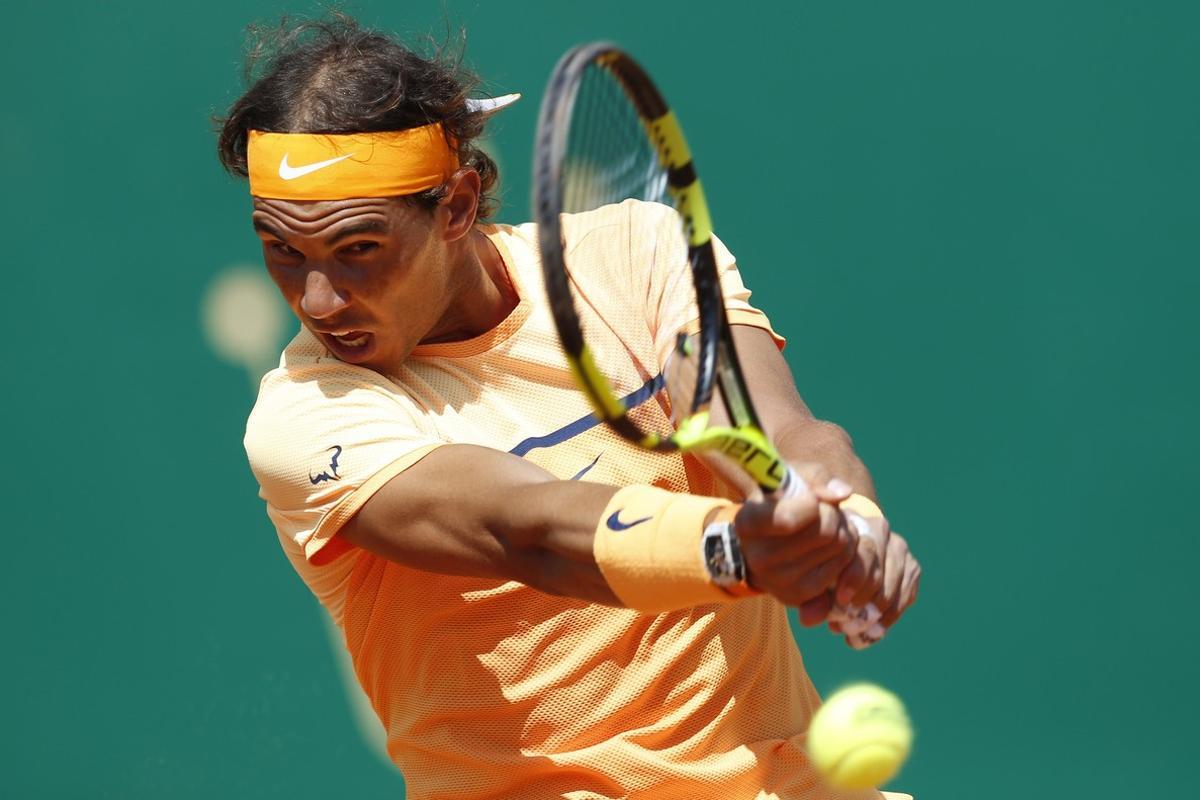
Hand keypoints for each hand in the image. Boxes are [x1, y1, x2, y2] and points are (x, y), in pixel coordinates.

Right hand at [733, 465, 857, 607]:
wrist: (764, 543)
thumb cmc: (782, 503)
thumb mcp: (791, 480)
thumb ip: (817, 479)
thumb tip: (843, 493)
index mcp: (747, 523)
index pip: (788, 519)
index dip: (812, 502)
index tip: (810, 499)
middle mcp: (758, 557)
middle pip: (826, 530)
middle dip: (834, 514)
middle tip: (825, 511)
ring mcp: (778, 580)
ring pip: (840, 545)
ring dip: (844, 529)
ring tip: (827, 526)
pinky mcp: (799, 594)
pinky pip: (844, 564)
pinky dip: (845, 550)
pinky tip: (828, 547)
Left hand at [802, 528, 920, 645]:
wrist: (839, 548)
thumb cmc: (819, 560)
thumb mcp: (811, 574)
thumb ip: (810, 596)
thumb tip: (808, 620)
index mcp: (853, 522)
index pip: (864, 551)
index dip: (855, 579)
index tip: (841, 602)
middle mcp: (881, 530)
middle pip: (880, 573)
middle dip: (863, 605)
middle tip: (845, 626)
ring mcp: (899, 548)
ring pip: (894, 590)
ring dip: (874, 619)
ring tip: (853, 634)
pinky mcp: (911, 569)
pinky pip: (904, 599)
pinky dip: (886, 621)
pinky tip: (867, 636)